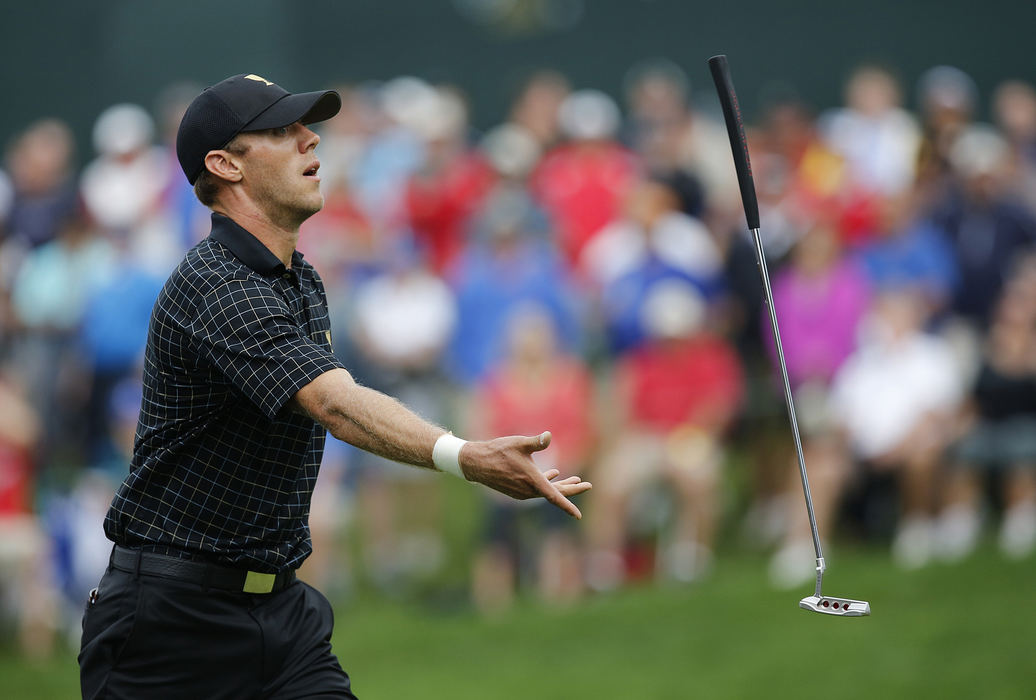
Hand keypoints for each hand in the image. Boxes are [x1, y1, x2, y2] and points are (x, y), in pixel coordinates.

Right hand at [458, 431, 591, 518]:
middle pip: (555, 493)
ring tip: (576, 479)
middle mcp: (528, 490)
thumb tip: (549, 436)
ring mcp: (523, 491)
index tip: (578, 516)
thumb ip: (536, 442)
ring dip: (561, 485)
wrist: (477, 463)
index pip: (554, 496)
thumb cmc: (498, 451)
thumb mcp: (519, 443)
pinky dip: (548, 482)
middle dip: (572, 489)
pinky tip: (554, 473)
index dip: (568, 504)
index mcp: (532, 481)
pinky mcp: (518, 489)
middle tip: (588, 485)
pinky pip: (538, 488)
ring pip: (547, 490)